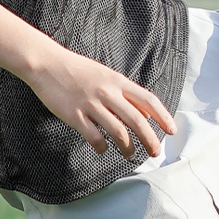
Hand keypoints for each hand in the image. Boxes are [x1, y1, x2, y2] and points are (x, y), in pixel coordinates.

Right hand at [25, 47, 175, 159]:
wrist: (47, 63)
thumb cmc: (78, 70)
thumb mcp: (106, 75)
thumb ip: (125, 93)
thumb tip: (146, 113)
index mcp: (118, 82)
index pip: (148, 100)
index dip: (163, 117)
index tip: (172, 131)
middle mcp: (108, 93)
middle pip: (137, 120)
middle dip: (150, 139)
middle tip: (155, 152)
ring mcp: (91, 104)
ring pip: (118, 132)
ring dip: (127, 147)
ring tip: (130, 155)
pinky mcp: (74, 115)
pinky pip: (93, 136)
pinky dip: (101, 147)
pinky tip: (103, 149)